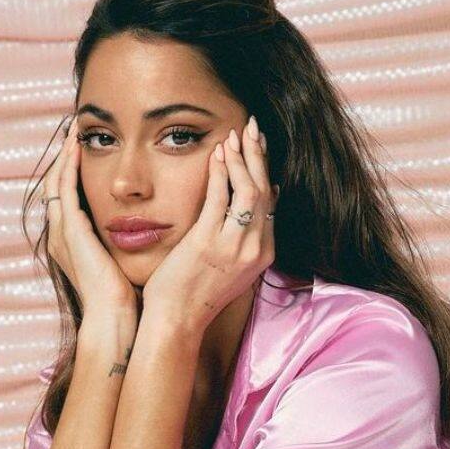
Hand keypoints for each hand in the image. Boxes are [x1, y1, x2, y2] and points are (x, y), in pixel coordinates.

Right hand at [41, 116, 137, 316]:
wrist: (114, 319)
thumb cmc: (124, 299)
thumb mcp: (123, 264)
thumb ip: (126, 246)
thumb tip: (148, 232)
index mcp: (72, 242)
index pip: (68, 197)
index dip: (74, 173)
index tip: (87, 151)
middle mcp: (61, 235)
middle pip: (56, 185)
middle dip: (65, 158)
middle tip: (75, 132)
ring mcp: (63, 232)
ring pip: (56, 182)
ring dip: (65, 155)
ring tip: (74, 132)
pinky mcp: (71, 231)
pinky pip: (64, 189)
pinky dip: (69, 167)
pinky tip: (78, 148)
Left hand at [140, 116, 278, 336]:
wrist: (177, 322)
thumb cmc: (195, 294)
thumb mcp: (230, 267)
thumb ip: (243, 237)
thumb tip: (257, 204)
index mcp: (262, 254)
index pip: (271, 202)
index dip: (265, 169)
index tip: (258, 145)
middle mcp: (255, 249)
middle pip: (266, 190)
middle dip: (259, 154)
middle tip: (251, 127)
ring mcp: (234, 247)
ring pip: (250, 190)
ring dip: (242, 157)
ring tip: (235, 134)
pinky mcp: (208, 243)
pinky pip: (219, 198)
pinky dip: (220, 172)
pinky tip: (216, 154)